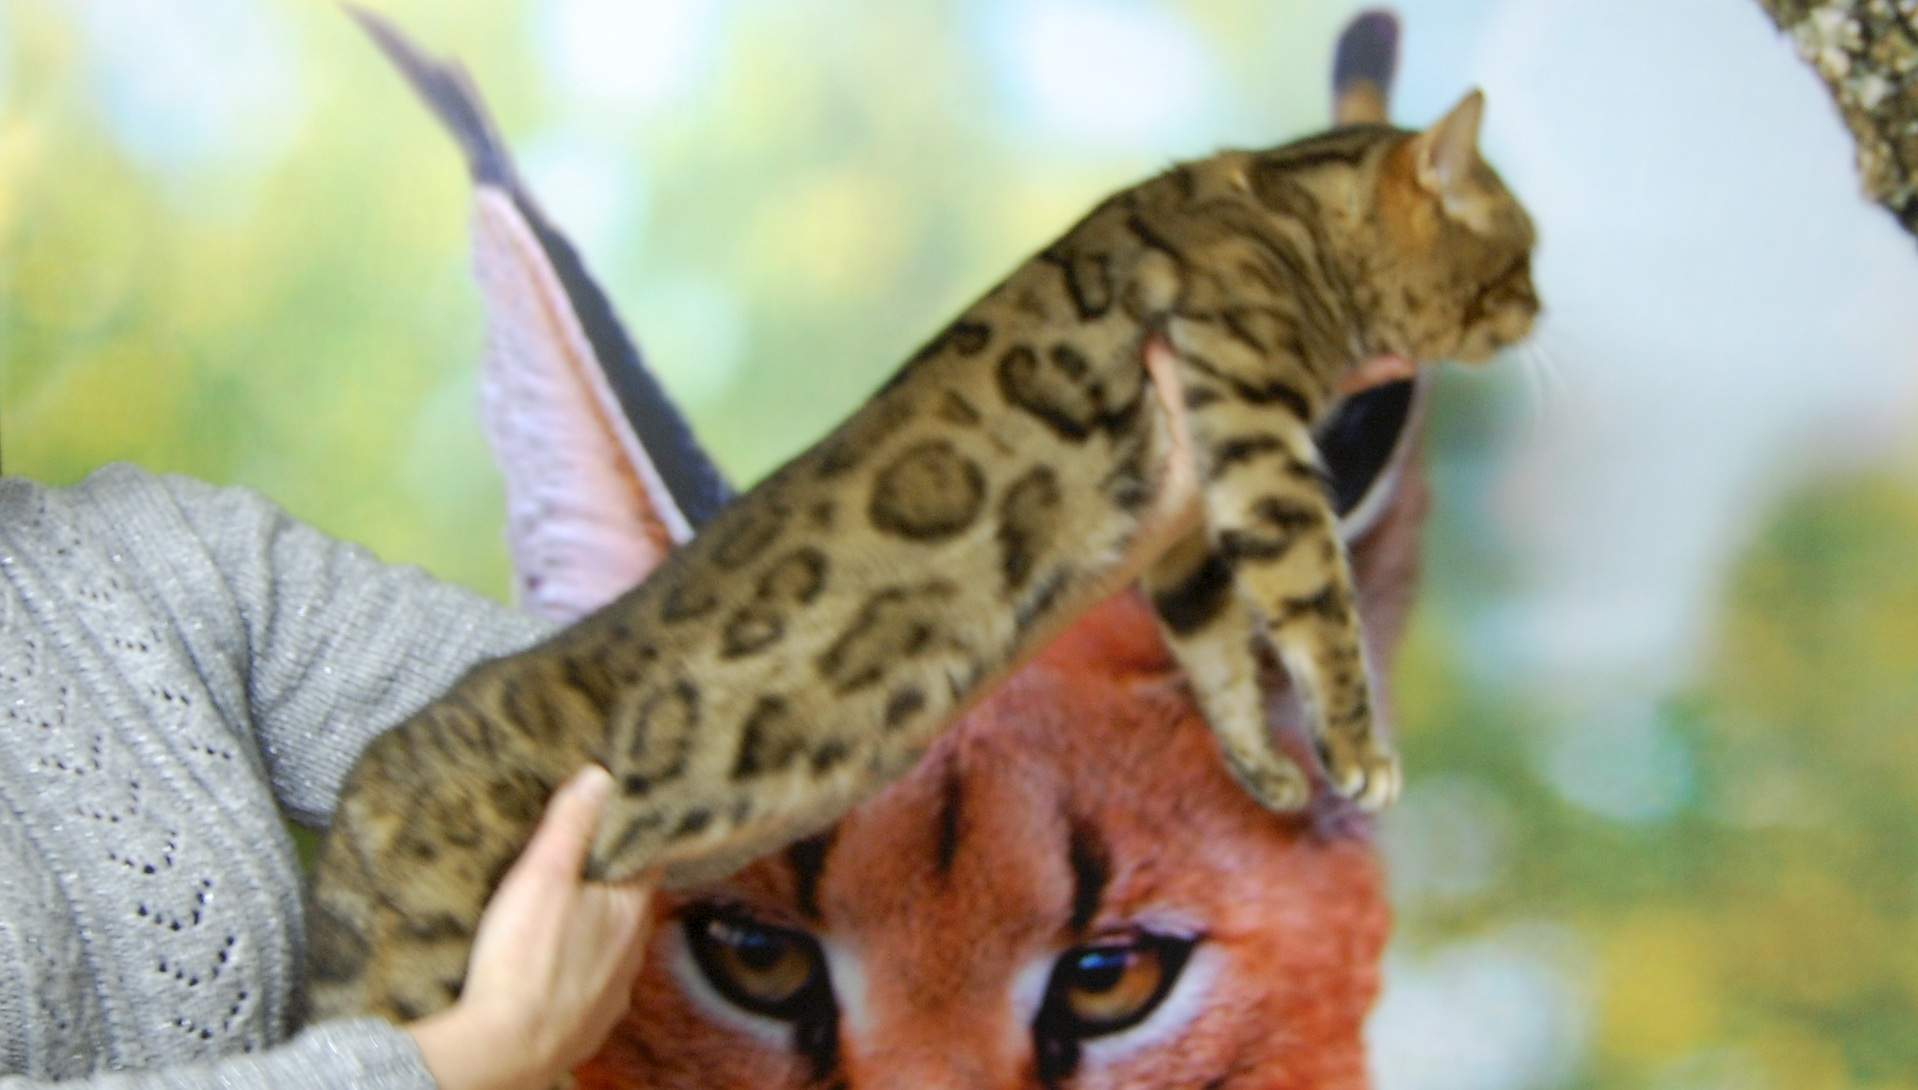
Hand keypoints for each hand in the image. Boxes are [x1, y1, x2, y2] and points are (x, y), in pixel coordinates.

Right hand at [407, 765, 654, 1089]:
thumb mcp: (543, 875)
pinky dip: (577, 973)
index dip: (635, 841)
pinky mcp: (587, 1024)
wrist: (505, 1048)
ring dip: (594, 933)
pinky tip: (554, 969)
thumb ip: (572, 825)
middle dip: (610, 886)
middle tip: (583, 865)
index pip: (649, 863)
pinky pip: (590, 988)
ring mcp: (613, 993)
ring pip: (612, 949)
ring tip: (566, 917)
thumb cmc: (525, 960)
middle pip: (630, 906)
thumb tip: (601, 776)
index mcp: (632, 911)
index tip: (621, 824)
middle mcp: (633, 954)